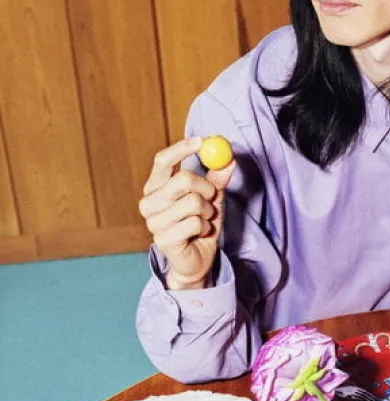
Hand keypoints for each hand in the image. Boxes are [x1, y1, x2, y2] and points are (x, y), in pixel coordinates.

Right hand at [139, 137, 234, 289]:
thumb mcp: (212, 198)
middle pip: (182, 179)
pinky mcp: (163, 239)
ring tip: (204, 220)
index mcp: (156, 186)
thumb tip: (229, 159)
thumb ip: (217, 178)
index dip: (180, 149)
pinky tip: (200, 234)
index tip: (200, 141)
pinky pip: (195, 223)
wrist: (198, 258)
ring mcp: (153, 221)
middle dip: (206, 187)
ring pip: (192, 202)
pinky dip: (205, 228)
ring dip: (207, 212)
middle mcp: (149, 202)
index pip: (162, 161)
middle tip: (212, 197)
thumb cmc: (201, 224)